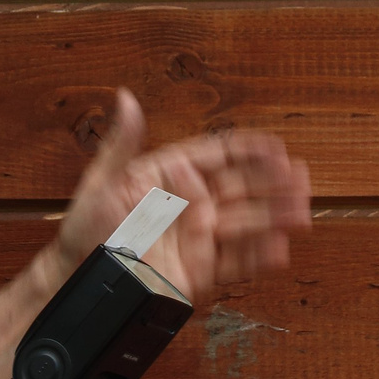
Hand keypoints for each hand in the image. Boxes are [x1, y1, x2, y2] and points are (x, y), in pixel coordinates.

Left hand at [53, 89, 312, 311]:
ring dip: (274, 218)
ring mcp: (197, 238)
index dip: (247, 152)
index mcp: (170, 177)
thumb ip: (122, 143)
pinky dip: (257, 258)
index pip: (217, 157)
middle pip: (240, 189)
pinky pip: (234, 263)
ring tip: (302, 213)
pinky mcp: (198, 270)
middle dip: (272, 184)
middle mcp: (190, 205)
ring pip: (244, 224)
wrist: (77, 280)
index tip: (275, 147)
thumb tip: (127, 98)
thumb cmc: (84, 230)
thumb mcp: (101, 182)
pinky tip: (279, 249)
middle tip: (301, 178)